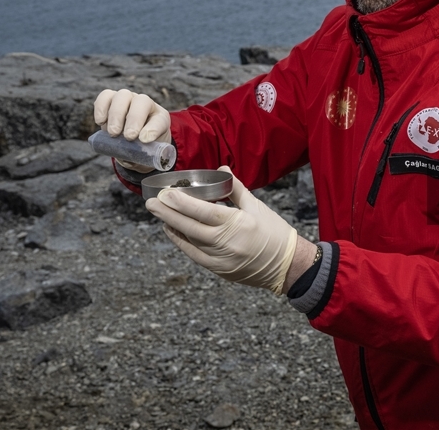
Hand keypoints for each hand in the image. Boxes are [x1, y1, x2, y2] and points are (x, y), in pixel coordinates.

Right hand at [93, 89, 170, 171]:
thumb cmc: (141, 146)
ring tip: (113, 133)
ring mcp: (128, 100)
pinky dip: (101, 107)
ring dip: (116, 114)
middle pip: (141, 101)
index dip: (152, 129)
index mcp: (159, 118)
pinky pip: (105, 96)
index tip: (144, 140)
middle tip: (128, 137)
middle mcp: (144, 105)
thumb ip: (140, 153)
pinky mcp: (111, 100)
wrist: (132, 139)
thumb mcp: (146, 152)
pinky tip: (100, 122)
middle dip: (134, 119)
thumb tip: (129, 156)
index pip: (159, 120)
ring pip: (122, 96)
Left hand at [146, 167, 298, 294]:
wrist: (287, 266)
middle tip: (151, 202)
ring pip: (189, 241)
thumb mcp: (257, 206)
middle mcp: (226, 243)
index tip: (165, 194)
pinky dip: (182, 242)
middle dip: (168, 213)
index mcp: (237, 224)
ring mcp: (220, 260)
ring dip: (172, 226)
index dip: (181, 203)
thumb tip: (221, 168)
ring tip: (159, 213)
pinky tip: (173, 230)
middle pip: (190, 227)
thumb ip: (235, 188)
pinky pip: (194, 254)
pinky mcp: (218, 270)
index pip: (203, 212)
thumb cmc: (274, 232)